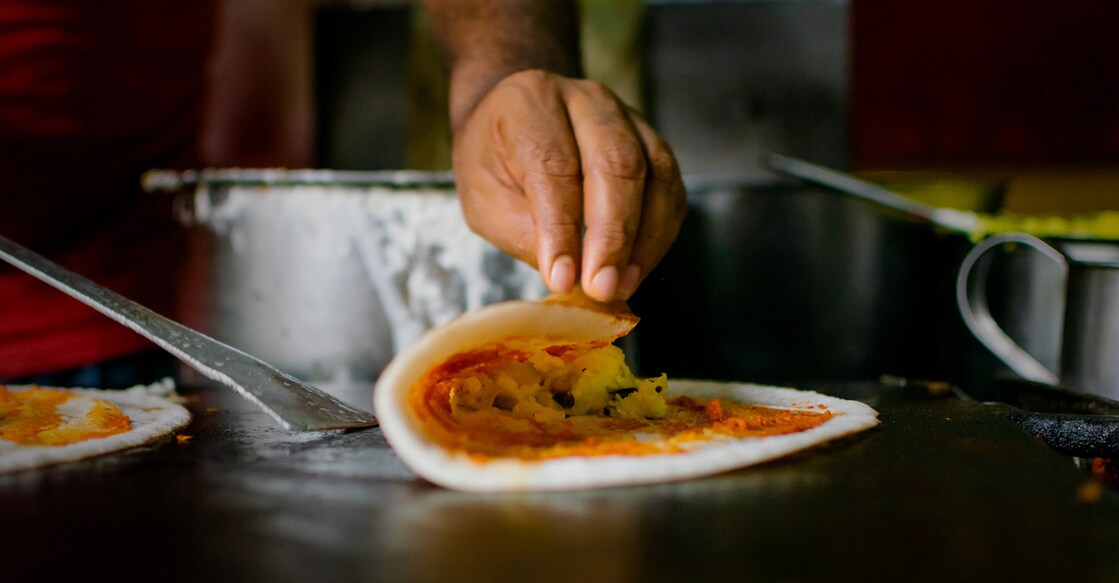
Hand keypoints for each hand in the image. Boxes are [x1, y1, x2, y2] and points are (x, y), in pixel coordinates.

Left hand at [451, 70, 686, 301]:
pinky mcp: (653, 143)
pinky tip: (636, 267)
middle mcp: (586, 99)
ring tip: (621, 284)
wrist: (515, 120)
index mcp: (531, 103)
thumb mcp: (483, 197)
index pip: (554, 164)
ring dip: (644, 238)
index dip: (561, 228)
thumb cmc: (494, 161)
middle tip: (602, 287)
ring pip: (655, 173)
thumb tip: (568, 275)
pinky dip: (659, 234)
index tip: (562, 279)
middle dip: (612, 235)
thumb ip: (521, 231)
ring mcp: (628, 116)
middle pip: (616, 162)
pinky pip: (671, 188)